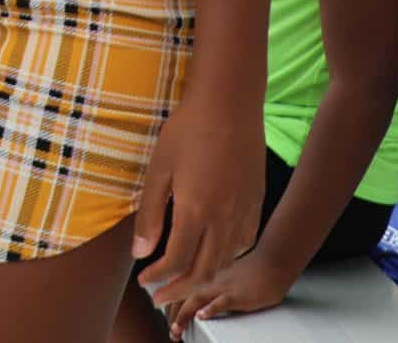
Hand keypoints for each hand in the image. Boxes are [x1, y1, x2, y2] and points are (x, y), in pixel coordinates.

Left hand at [134, 90, 263, 307]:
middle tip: (160, 295)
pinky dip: (228, 256)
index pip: (177, 260)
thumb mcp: (158, 169)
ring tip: (185, 278)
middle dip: (180, 287)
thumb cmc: (188, 129)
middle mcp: (224, 218)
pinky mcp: (257, 201)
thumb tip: (140, 252)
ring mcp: (244, 211)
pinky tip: (216, 252)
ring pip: (227, 259)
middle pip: (204, 270)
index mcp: (196, 210)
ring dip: (205, 275)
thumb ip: (150, 213)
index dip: (159, 277)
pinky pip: (245, 241)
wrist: (229, 103)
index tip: (144, 281)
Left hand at [164, 248, 297, 337]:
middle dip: (173, 316)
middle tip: (172, 332)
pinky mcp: (237, 294)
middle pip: (183, 297)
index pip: (179, 290)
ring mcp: (222, 286)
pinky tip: (202, 316)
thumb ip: (209, 284)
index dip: (170, 306)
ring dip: (184, 315)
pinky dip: (210, 309)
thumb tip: (198, 301)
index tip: (168, 320)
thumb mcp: (223, 276)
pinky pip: (221, 302)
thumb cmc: (251, 272)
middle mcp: (208, 279)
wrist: (273, 263)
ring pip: (196, 299)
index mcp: (203, 274)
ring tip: (177, 329)